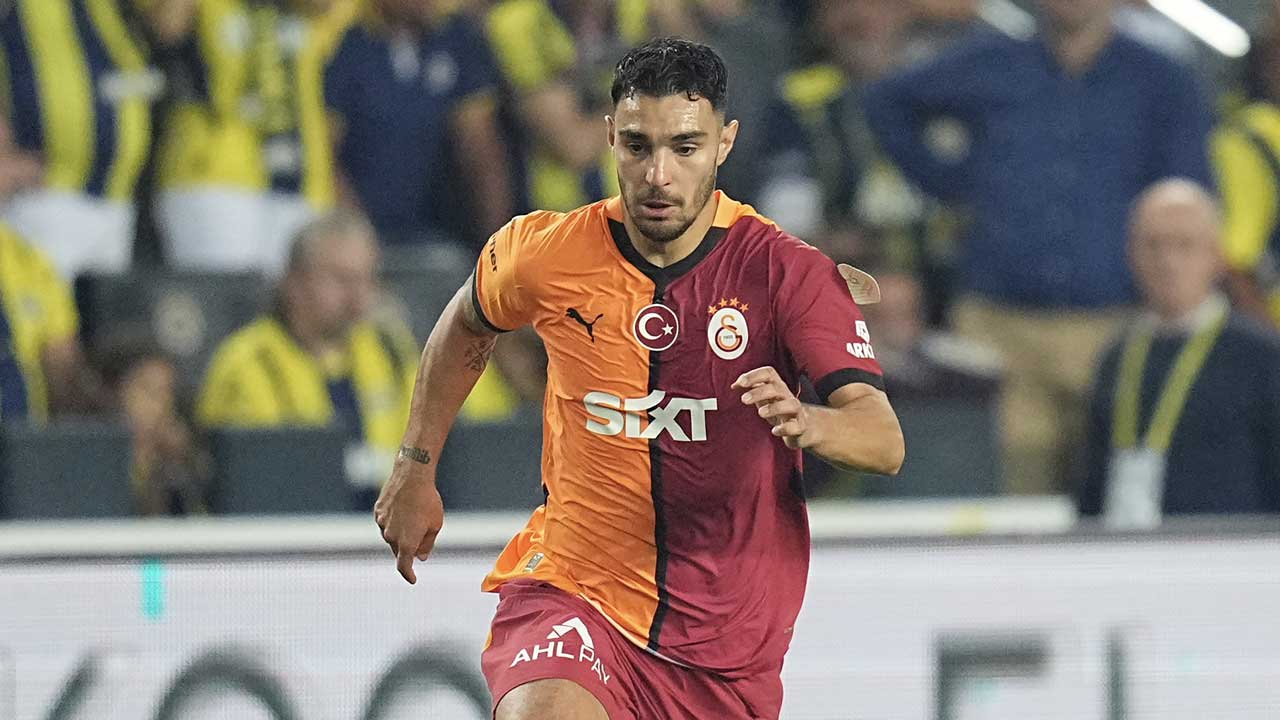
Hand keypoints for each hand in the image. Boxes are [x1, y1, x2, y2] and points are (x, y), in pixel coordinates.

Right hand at [373, 456, 443, 584]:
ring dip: (401, 532)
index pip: (404, 566)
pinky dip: (394, 520)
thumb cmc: (428, 501)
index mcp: (406, 543)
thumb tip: (420, 557)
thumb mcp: (435, 525)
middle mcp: (391, 536)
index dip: (408, 574)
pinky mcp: (378, 511)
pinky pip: (385, 522)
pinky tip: (404, 508)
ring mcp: (382, 523)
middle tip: (422, 530)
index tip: (412, 579)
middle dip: (409, 546)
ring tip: (414, 514)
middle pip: (399, 549)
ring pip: (391, 535)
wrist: (412, 476)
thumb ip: (427, 544)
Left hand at [731, 366, 811, 449]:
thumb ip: (752, 388)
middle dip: (759, 392)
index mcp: (777, 386)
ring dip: (774, 408)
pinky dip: (785, 428)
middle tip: (744, 399)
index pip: (769, 373)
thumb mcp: (765, 396)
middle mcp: (787, 396)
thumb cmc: (779, 408)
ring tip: (760, 412)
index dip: (754, 375)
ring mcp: (795, 411)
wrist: (801, 426)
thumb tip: (734, 385)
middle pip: (776, 389)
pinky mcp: (799, 427)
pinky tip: (774, 431)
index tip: (741, 382)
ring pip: (791, 405)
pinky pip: (795, 426)